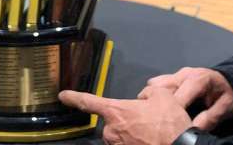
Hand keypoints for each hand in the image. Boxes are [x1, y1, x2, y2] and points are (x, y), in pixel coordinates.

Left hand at [59, 86, 191, 144]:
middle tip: (147, 123)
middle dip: (126, 121)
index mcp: (116, 112)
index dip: (74, 97)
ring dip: (132, 134)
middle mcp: (112, 131)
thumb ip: (148, 93)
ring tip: (152, 134)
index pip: (89, 102)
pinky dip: (137, 142)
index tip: (63, 96)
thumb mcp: (162, 96)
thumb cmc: (169, 124)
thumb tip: (144, 98)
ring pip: (121, 137)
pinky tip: (151, 141)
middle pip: (113, 123)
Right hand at [139, 67, 232, 130]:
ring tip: (160, 113)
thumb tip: (193, 128)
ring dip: (155, 98)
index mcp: (197, 80)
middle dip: (159, 105)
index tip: (171, 125)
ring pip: (155, 85)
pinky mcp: (171, 77)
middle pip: (161, 88)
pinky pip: (156, 84)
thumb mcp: (226, 107)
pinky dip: (155, 94)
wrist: (229, 81)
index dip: (172, 113)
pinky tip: (160, 106)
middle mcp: (183, 74)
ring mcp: (176, 74)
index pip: (177, 97)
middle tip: (162, 120)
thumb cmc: (227, 95)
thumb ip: (211, 117)